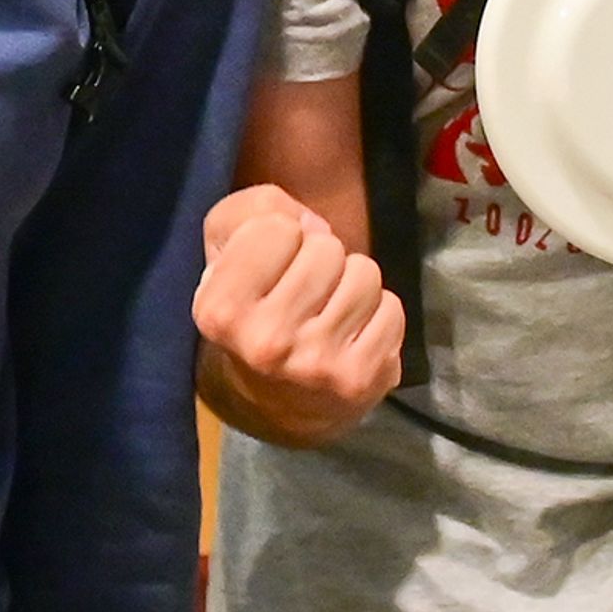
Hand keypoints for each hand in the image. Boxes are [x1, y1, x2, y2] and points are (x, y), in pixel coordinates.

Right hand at [193, 184, 400, 446]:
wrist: (271, 401)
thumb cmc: (251, 305)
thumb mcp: (226, 247)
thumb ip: (255, 210)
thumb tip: (315, 226)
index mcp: (220, 311)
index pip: (277, 228)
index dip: (277, 237)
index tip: (268, 268)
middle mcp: (265, 344)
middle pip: (325, 248)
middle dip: (318, 258)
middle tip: (302, 291)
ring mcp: (316, 366)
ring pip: (364, 274)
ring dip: (350, 284)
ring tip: (326, 310)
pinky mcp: (360, 379)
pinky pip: (391, 308)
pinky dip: (376, 314)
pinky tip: (350, 334)